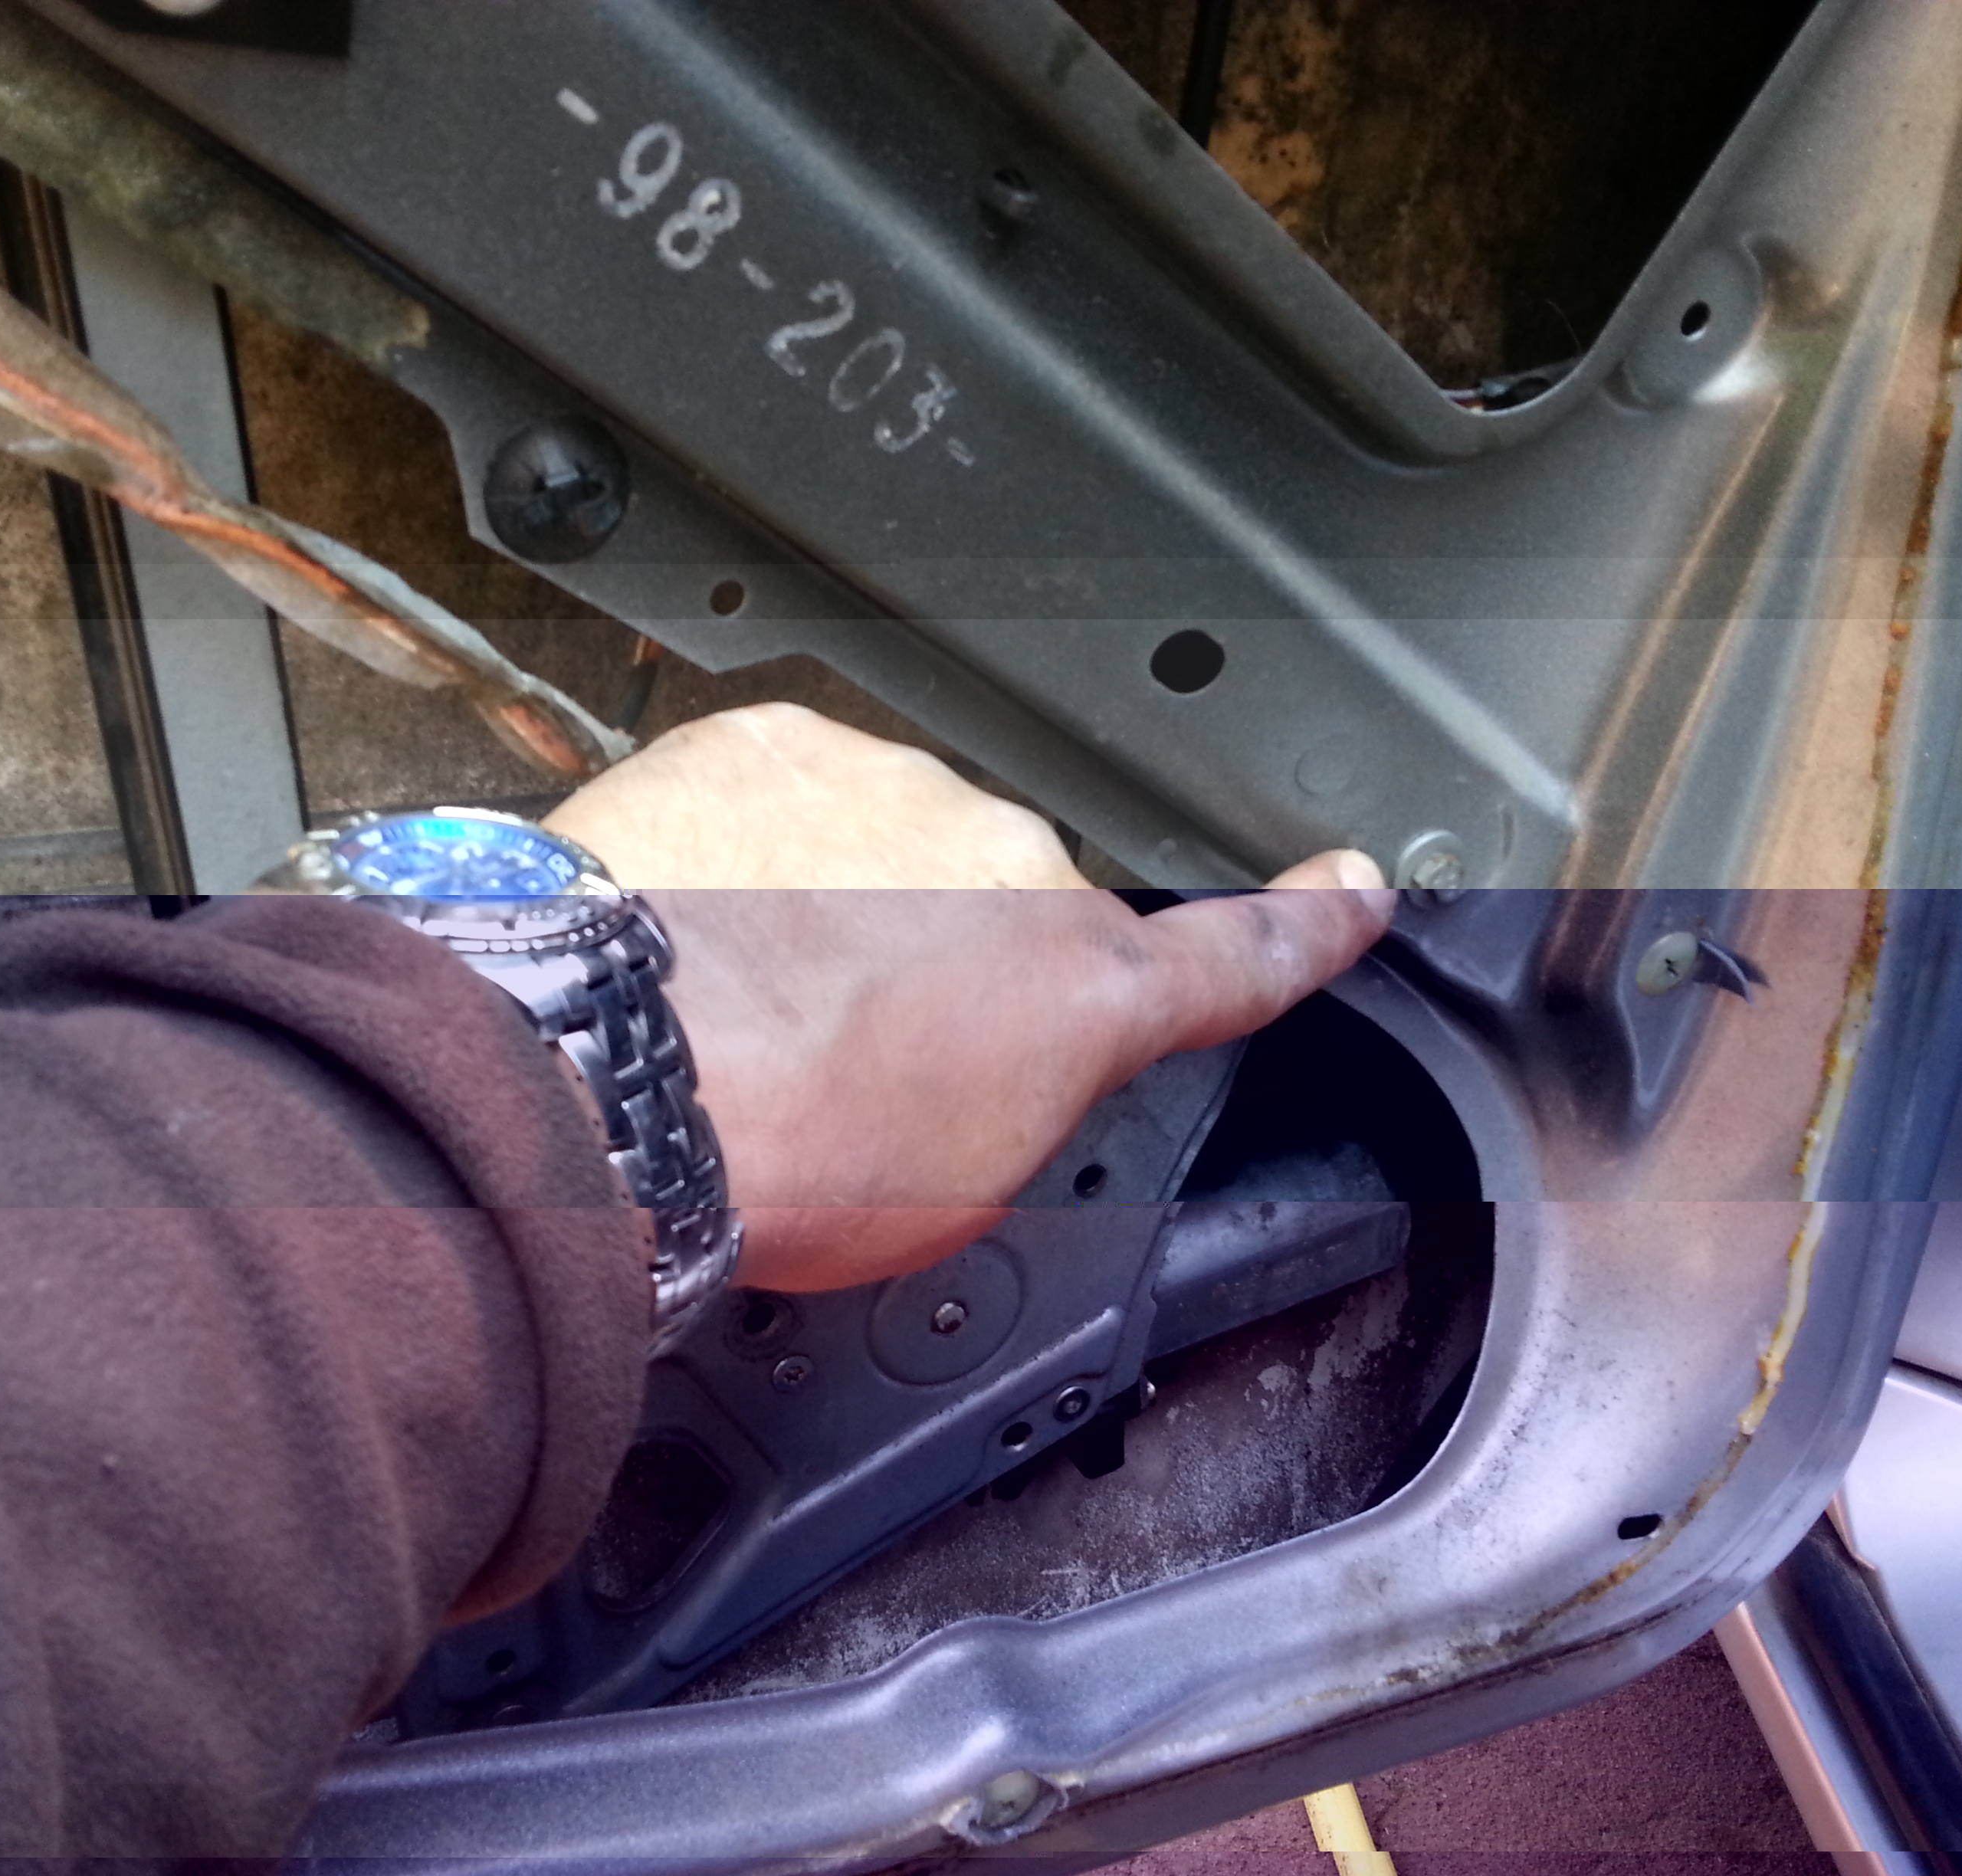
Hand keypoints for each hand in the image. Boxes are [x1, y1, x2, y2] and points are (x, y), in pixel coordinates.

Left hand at [547, 700, 1392, 1290]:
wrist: (609, 1074)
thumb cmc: (779, 1161)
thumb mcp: (947, 1197)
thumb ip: (1009, 1103)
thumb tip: (978, 1068)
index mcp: (1080, 992)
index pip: (1230, 955)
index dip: (1305, 927)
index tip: (1352, 890)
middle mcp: (1015, 865)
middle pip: (1004, 898)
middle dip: (940, 953)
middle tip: (834, 1041)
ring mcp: (895, 790)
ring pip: (886, 837)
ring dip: (835, 896)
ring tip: (738, 994)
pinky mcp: (777, 742)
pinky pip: (785, 793)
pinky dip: (747, 850)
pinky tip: (690, 922)